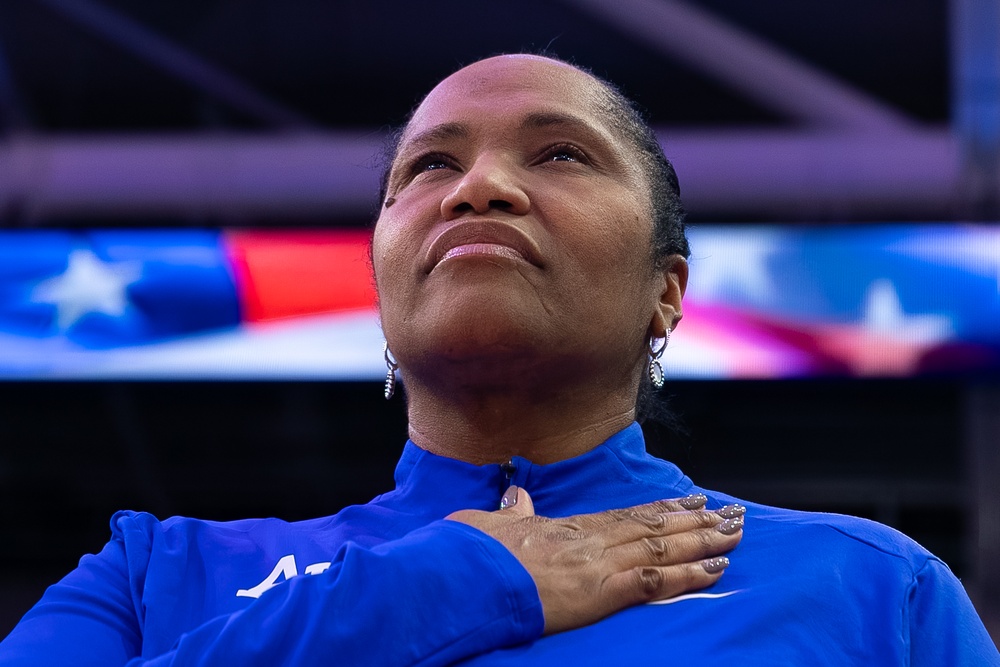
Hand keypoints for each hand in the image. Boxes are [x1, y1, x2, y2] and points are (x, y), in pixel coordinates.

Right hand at [447, 488, 742, 634]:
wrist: (466, 575)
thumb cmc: (474, 553)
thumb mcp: (492, 524)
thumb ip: (513, 511)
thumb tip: (515, 495)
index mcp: (569, 527)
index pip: (628, 516)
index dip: (664, 510)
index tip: (692, 502)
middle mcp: (591, 540)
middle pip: (655, 528)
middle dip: (698, 523)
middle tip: (732, 515)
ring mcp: (598, 564)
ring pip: (664, 548)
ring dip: (704, 542)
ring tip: (736, 534)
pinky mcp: (600, 591)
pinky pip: (654, 582)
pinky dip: (688, 576)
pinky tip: (715, 570)